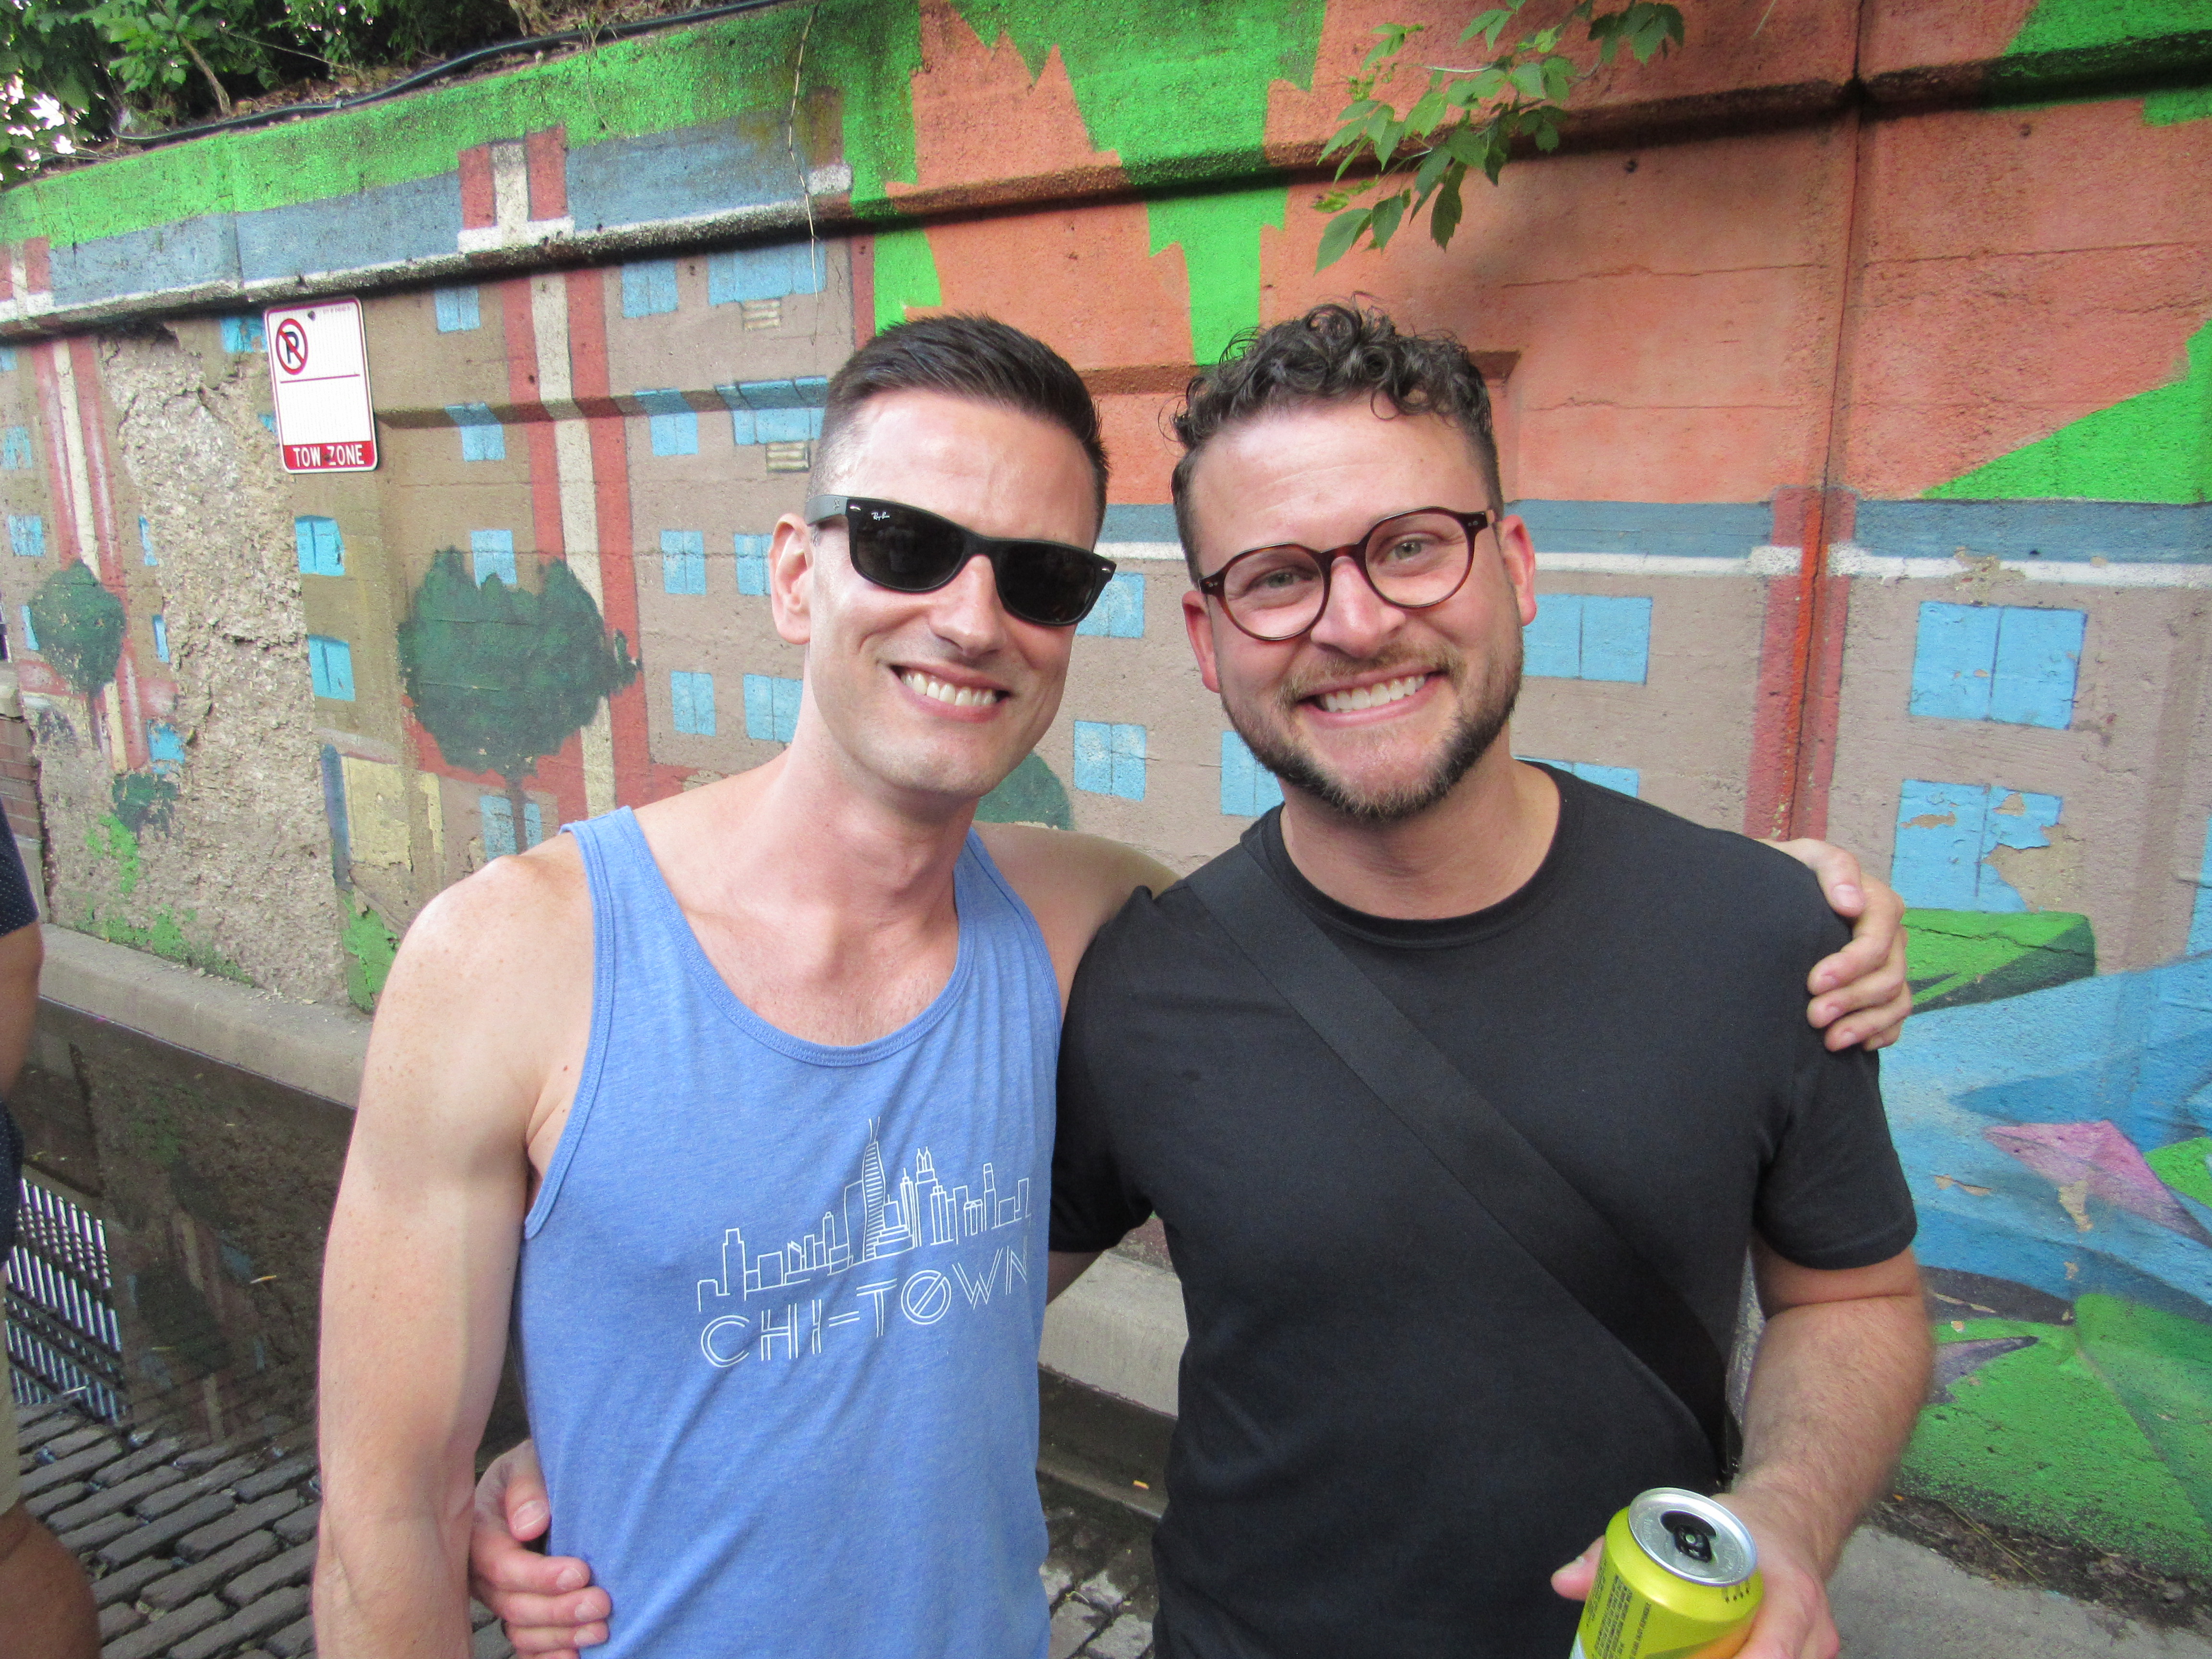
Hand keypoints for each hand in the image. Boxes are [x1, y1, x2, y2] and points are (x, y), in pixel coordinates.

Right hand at [468, 1440, 608, 1655]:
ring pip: (520, 1630)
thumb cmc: (536, 1467)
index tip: (581, 1572)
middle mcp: (483, 1572)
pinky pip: (525, 1648)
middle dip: (558, 1610)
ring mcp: (500, 1596)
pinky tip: (574, 1657)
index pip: (501, 1565)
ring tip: (600, 1629)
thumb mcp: (528, 1459)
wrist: (542, 1477)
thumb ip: (526, 1484)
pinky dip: (548, 1657)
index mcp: (480, 1532)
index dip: (539, 1575)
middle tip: (601, 1604)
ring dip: (560, 1636)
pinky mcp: (519, 1611)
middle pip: (512, 1605)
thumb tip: (529, 1526)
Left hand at [1550, 1491, 1839, 1658]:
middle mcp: (1814, 1633)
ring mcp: (1816, 1652)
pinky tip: (1697, 1655)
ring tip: (1671, 1654)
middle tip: (1657, 1657)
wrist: (1792, 1523)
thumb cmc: (1737, 1528)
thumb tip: (1564, 1583)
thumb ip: (1621, 1551)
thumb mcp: (1685, 1524)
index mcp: (1791, 1595)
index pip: (1772, 1654)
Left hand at [1770, 839, 1910, 1051]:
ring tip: (1829, 1041)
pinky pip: (1896, 1016)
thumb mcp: (1805, 856)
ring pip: (1896, 1000)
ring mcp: (1888, 964)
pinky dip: (1880, 1032)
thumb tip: (1853, 904)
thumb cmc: (1789, 873)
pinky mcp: (1880, 987)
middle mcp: (1889, 936)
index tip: (1814, 982)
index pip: (1878, 940)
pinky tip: (1854, 1045)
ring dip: (1866, 1023)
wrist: (1774, 891)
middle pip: (1889, 975)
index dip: (1852, 965)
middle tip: (1813, 1016)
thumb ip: (1833, 869)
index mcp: (1877, 903)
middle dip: (1853, 999)